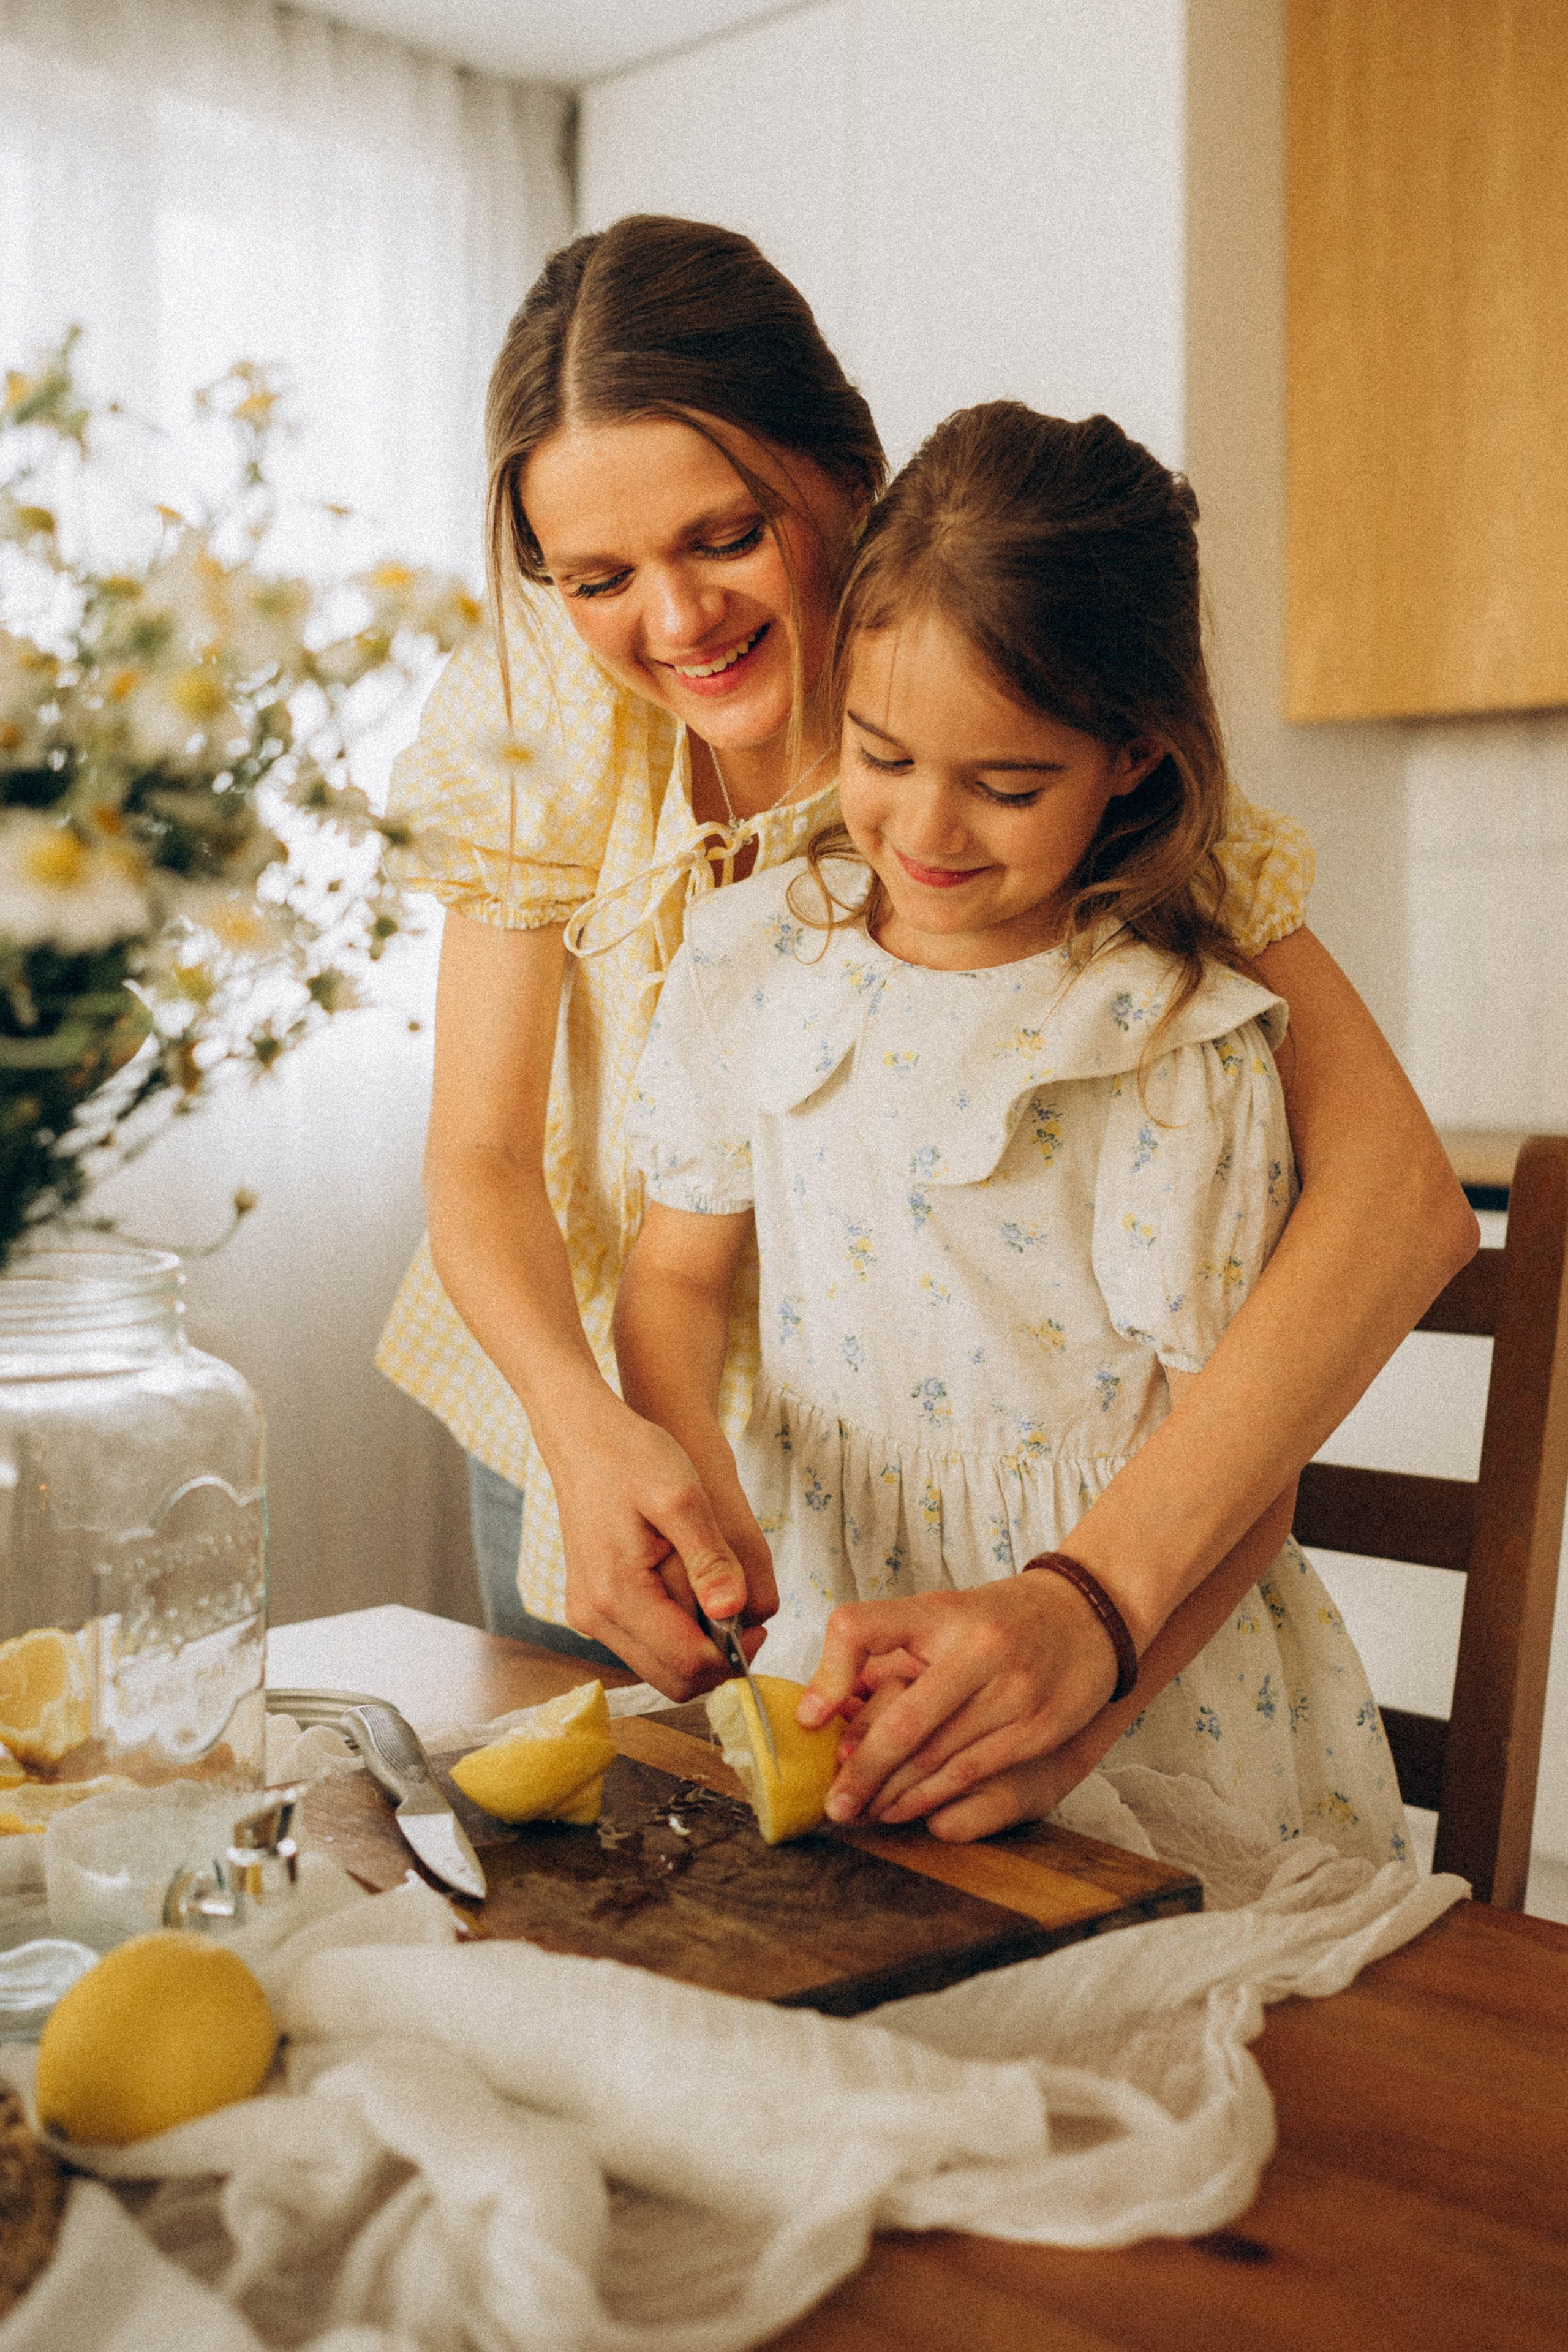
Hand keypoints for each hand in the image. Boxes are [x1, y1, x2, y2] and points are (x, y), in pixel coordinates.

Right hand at [552, 1403, 776, 1698]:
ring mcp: (589, 1616)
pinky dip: (675, 1630)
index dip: (735, 1655)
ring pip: (659, 1666)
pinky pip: (644, 1643)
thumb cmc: (632, 1457)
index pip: (688, 1664)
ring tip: (715, 1590)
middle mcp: (596, 1616)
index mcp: (618, 1593)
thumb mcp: (683, 1496)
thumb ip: (709, 1558)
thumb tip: (734, 1611)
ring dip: (697, 1644)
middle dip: (717, 1657)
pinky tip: (689, 1588)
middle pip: (673, 1679)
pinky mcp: (592, 1607)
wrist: (582, 1437)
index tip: (759, 1624)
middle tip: (745, 1615)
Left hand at [796, 1574, 1123, 1826]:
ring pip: (937, 1758)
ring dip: (893, 1794)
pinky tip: (906, 1809)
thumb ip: (887, 1655)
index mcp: (942, 1612)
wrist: (1090, 1615)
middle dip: (862, 1771)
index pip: (862, 1627)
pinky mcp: (1039, 1727)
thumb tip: (825, 1709)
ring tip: (862, 1812)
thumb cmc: (998, 1621)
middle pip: (903, 1721)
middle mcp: (978, 1648)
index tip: (809, 1720)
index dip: (828, 1673)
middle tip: (833, 1804)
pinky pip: (972, 1772)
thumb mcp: (941, 1616)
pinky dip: (932, 1797)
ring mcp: (1013, 1690)